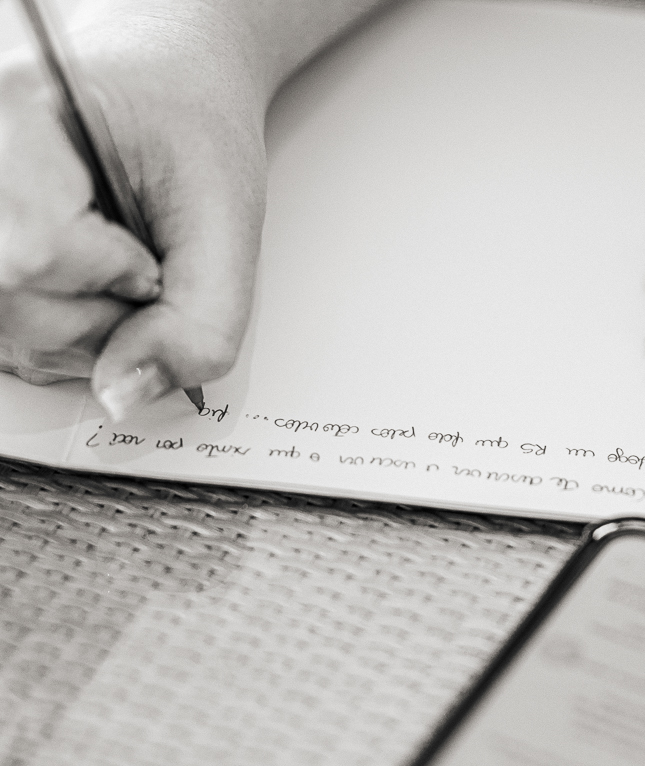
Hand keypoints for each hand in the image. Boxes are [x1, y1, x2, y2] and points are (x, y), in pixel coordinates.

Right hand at [0, 10, 267, 416]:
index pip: (29, 252)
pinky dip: (56, 328)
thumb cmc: (190, 130)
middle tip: (141, 268)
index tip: (149, 258)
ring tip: (117, 268)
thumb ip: (199, 320)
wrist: (167, 96)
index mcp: (18, 116)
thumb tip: (124, 396)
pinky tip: (85, 283)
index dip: (107, 277)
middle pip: (6, 298)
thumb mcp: (227, 219)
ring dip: (79, 328)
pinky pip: (3, 325)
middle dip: (97, 316)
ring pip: (1, 324)